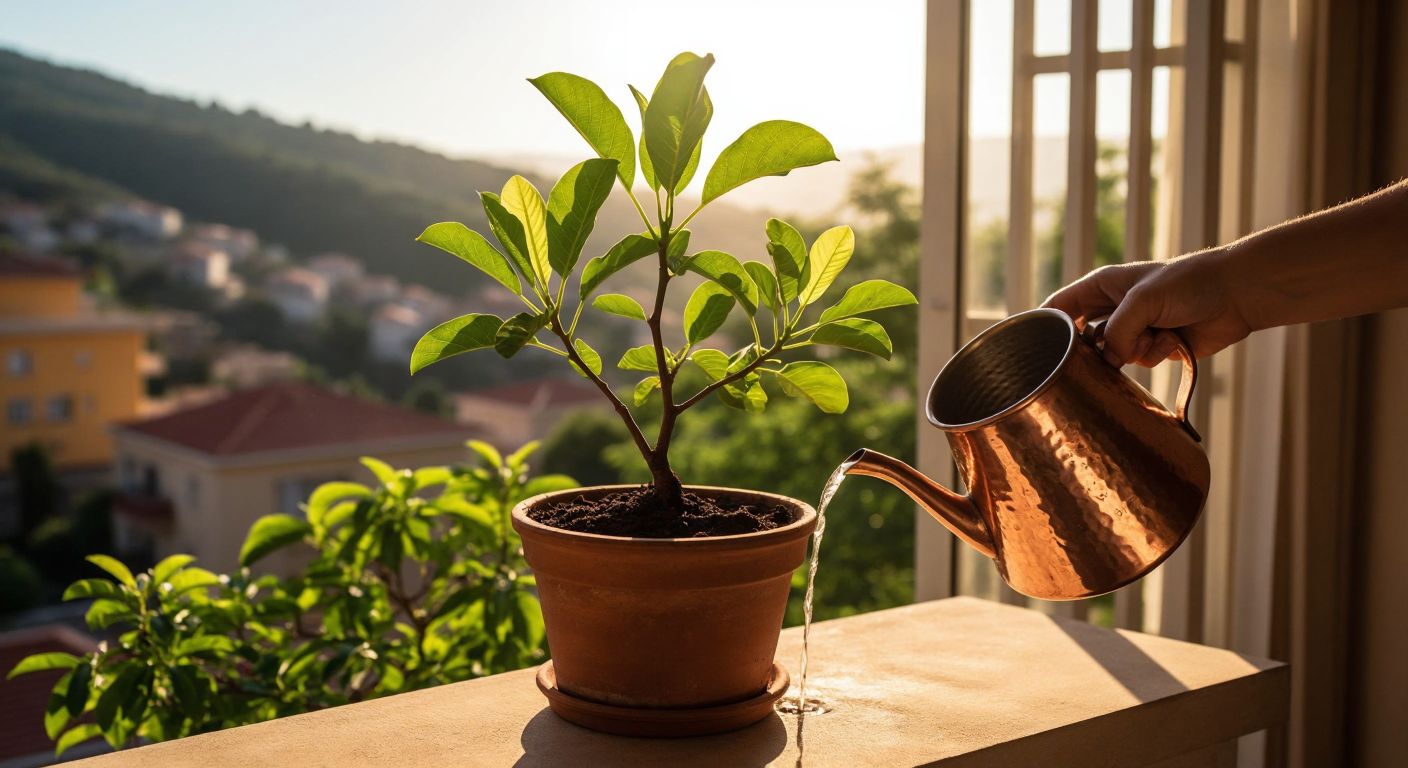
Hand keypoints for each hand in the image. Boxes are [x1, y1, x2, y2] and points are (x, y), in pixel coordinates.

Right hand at [1042, 250, 1253, 366]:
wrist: (1236, 295)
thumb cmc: (1188, 284)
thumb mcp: (1142, 301)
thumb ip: (1117, 332)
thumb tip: (1108, 362)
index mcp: (1102, 286)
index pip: (1060, 306)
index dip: (1043, 325)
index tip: (1032, 349)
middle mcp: (1113, 308)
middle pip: (1082, 337)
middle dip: (1090, 350)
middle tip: (1100, 354)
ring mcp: (1134, 328)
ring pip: (1111, 356)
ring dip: (1131, 351)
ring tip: (1157, 334)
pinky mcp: (1153, 346)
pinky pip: (1137, 362)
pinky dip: (1154, 355)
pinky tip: (1173, 341)